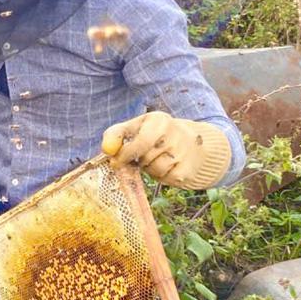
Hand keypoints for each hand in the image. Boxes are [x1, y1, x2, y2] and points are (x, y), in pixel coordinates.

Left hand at [101, 111, 230, 189]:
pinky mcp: (186, 171)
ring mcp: (183, 153)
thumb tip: (106, 149)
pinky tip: (167, 165)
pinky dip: (161, 175)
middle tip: (140, 157)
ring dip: (149, 168)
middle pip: (144, 158)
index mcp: (160, 120)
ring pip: (153, 170)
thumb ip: (117, 134)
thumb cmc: (157, 134)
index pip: (141, 141)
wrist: (194, 144)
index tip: (115, 162)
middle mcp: (175, 135)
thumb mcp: (137, 127)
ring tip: (157, 158)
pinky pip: (164, 179)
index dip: (125, 154)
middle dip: (138, 161)